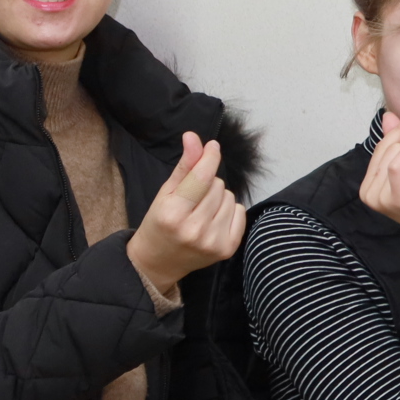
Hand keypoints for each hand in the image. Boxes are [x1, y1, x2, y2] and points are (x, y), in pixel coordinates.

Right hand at [125, 132, 246, 292]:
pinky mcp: (227, 249)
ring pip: (230, 197)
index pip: (202, 177)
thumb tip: (194, 137)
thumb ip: (184, 166)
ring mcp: (213, 242)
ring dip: (218, 198)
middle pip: (218, 185)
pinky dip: (229, 211)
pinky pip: (240, 211)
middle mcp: (194, 229)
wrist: (159, 261)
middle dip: (207, 185)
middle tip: (192, 199)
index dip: (210, 157)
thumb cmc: (160, 222)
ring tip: (201, 211)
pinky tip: (213, 221)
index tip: (213, 146)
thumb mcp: (165, 193)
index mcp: (173, 213)